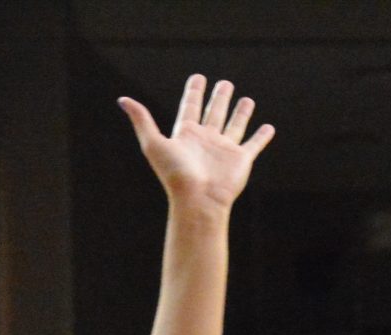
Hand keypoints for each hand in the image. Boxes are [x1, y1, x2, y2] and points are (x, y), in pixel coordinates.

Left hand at [119, 75, 272, 208]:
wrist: (197, 200)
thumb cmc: (175, 175)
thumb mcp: (153, 143)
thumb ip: (142, 120)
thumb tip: (122, 99)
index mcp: (186, 134)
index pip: (190, 107)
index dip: (194, 92)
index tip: (198, 77)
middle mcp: (206, 140)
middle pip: (213, 113)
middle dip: (219, 98)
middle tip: (224, 83)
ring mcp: (224, 150)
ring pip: (234, 125)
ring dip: (240, 112)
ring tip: (246, 99)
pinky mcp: (241, 159)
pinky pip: (253, 144)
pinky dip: (261, 136)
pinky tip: (268, 127)